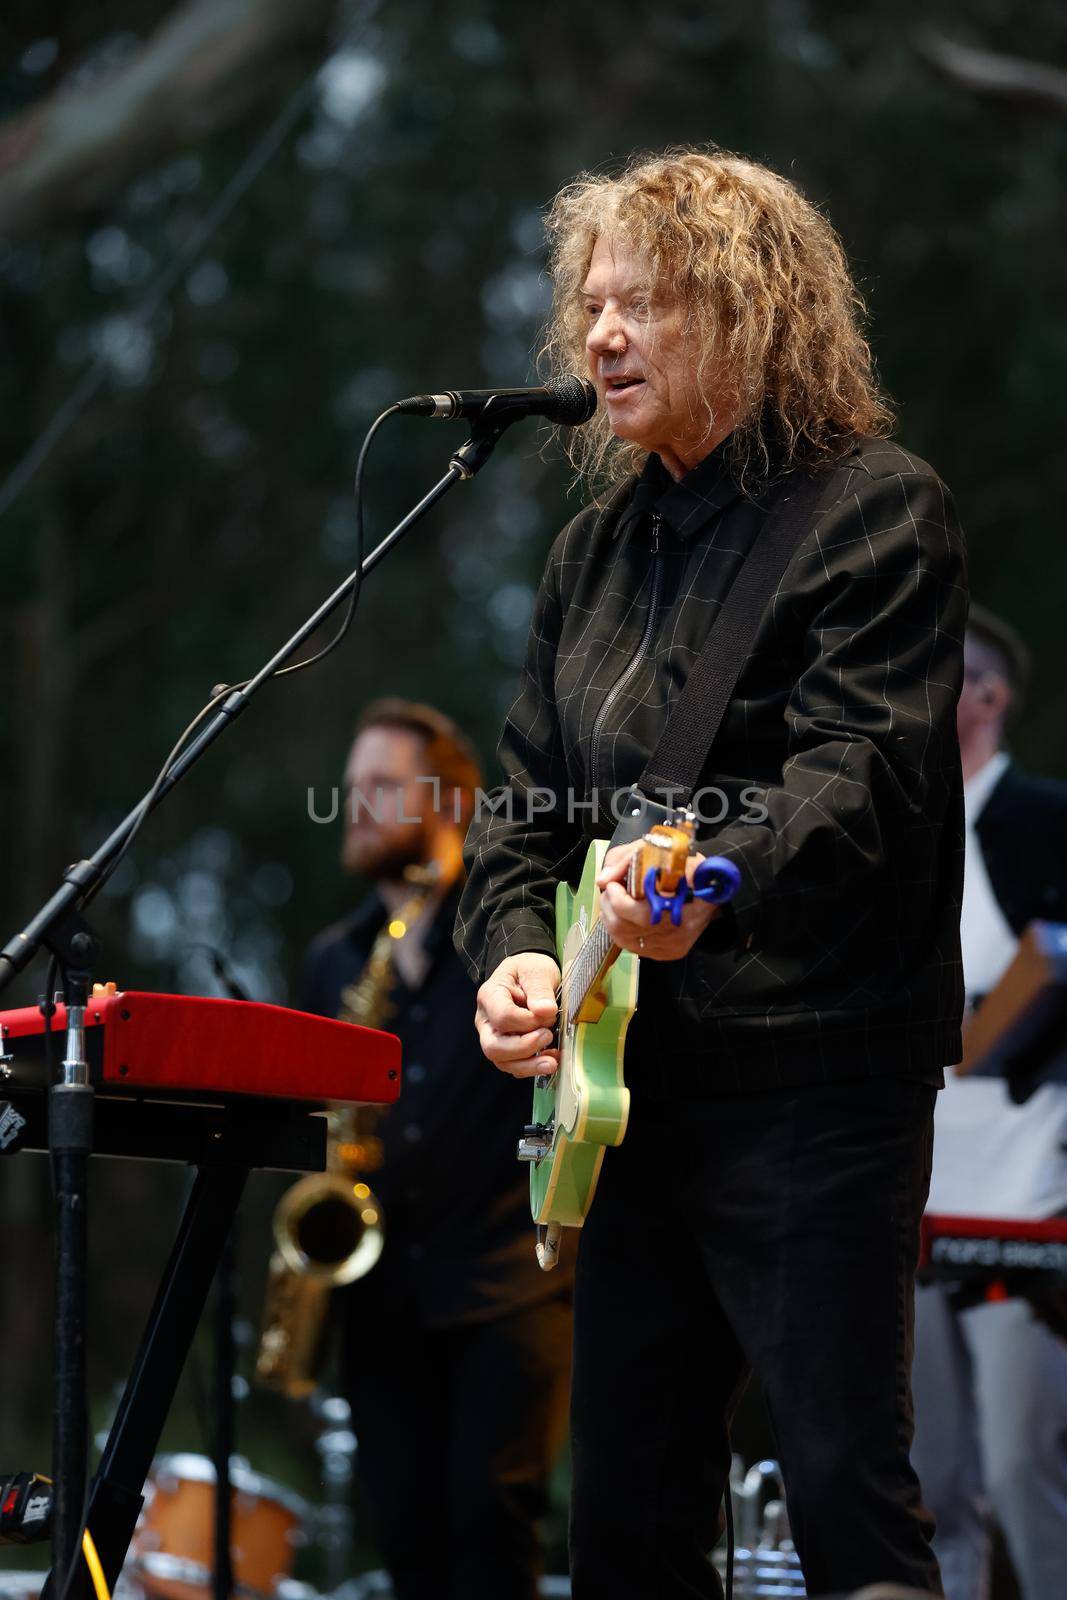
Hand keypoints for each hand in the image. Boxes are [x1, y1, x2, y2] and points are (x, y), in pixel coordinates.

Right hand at [475, 951, 560, 1078]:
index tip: (547, 1014)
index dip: (527, 1021)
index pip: (502, 1017)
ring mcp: (494, 1036)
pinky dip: (532, 1067)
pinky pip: (514, 1066)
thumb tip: (545, 1011)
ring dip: (529, 1065)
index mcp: (490, 996)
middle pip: (494, 1047)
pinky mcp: (506, 1048)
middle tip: (547, 1036)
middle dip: (523, 1048)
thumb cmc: (528, 969)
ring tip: (552, 1061)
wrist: (528, 974)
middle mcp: (486, 1020)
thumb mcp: (536, 970)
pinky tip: (550, 1058)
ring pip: (502, 1061)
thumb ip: (540, 989)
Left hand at [596, 842, 719, 959]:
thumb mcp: (657, 851)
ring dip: (611, 919)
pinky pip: (633, 947)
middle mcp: (678, 929)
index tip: (614, 884)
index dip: (618, 899)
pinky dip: (622, 931)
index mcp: (681, 901)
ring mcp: (673, 945)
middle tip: (610, 891)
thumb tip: (603, 880)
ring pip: (624, 939)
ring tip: (614, 902)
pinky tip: (625, 917)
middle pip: (624, 928)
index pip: (636, 911)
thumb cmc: (683, 866)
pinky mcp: (669, 953)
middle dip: (609, 906)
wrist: (712, 887)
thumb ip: (627, 860)